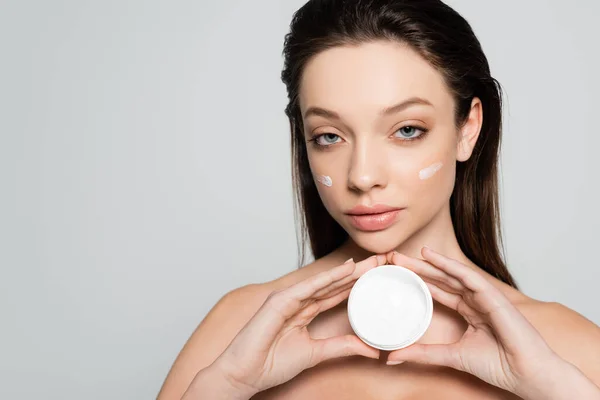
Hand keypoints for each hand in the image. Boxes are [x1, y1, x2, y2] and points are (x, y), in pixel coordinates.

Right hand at [211, 255, 386, 395]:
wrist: (244, 374)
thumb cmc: (270, 364)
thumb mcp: (315, 354)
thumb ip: (341, 347)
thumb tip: (372, 350)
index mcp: (305, 312)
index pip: (335, 294)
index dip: (356, 284)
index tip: (378, 276)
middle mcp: (298, 301)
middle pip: (333, 284)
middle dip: (357, 273)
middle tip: (381, 261)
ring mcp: (287, 299)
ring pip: (322, 282)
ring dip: (346, 272)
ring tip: (369, 262)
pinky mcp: (278, 302)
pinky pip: (306, 288)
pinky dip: (325, 279)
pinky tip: (344, 271)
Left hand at [385, 247, 559, 396]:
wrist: (526, 374)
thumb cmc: (499, 365)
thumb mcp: (450, 356)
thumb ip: (422, 354)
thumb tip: (391, 357)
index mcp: (469, 311)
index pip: (438, 291)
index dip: (418, 281)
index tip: (396, 275)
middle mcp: (475, 300)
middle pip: (441, 279)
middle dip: (417, 269)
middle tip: (392, 259)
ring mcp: (484, 296)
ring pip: (450, 273)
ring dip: (427, 263)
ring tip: (404, 255)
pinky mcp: (492, 295)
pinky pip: (467, 276)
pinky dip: (448, 265)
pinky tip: (430, 256)